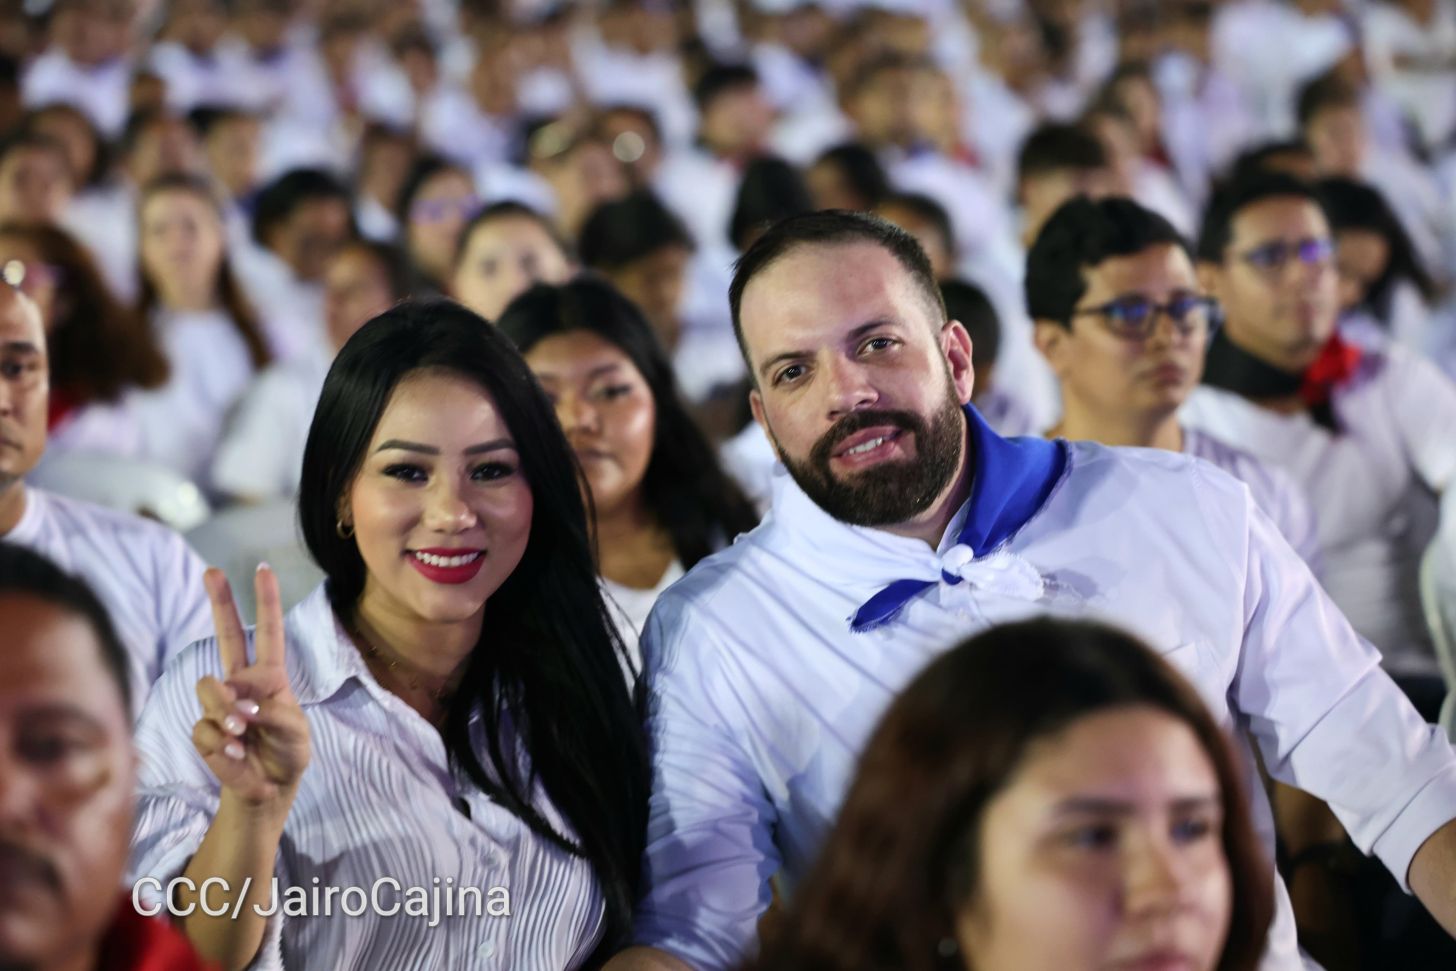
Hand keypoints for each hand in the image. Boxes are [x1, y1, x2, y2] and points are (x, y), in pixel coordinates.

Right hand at [192, 565, 310, 814]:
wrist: (269, 789)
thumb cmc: (287, 754)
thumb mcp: (295, 731)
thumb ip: (274, 713)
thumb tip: (240, 706)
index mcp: (271, 675)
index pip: (268, 632)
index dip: (266, 601)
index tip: (263, 569)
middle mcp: (241, 682)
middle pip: (227, 635)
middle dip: (220, 601)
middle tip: (212, 572)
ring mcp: (219, 704)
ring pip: (210, 688)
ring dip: (228, 711)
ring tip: (245, 733)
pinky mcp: (205, 730)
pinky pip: (207, 728)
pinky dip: (225, 744)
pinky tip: (237, 754)